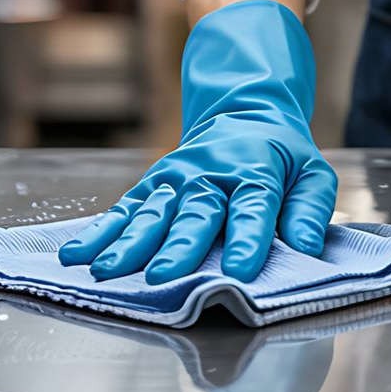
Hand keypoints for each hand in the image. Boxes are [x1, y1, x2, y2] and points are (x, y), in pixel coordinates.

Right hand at [58, 0, 336, 283]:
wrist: (244, 113)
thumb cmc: (282, 155)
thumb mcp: (312, 173)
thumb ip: (310, 210)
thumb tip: (306, 246)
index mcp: (255, 173)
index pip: (252, 207)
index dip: (247, 238)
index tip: (240, 270)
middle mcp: (210, 175)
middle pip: (195, 214)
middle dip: (178, 247)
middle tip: (162, 278)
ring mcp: (176, 178)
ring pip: (152, 213)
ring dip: (129, 243)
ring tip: (108, 272)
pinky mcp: (153, 183)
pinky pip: (125, 208)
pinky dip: (101, 231)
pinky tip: (77, 252)